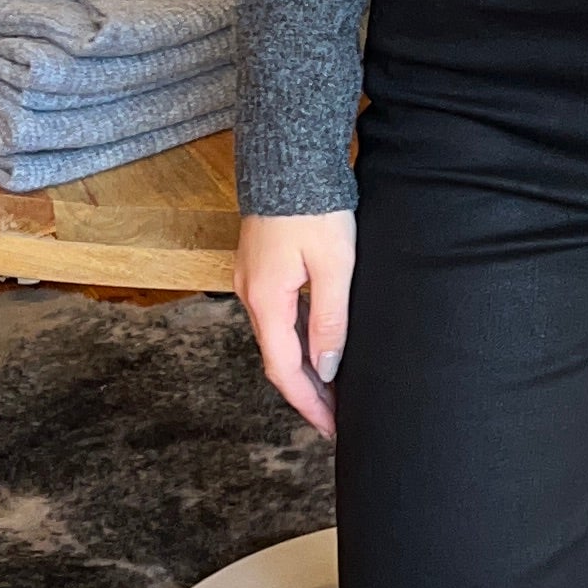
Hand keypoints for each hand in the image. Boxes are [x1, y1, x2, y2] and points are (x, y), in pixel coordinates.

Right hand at [236, 210, 355, 440]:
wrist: (288, 159)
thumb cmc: (314, 208)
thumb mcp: (334, 267)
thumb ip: (329, 321)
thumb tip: (327, 369)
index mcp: (266, 301)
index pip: (285, 371)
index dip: (308, 404)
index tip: (331, 428)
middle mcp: (251, 295)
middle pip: (278, 360)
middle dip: (306, 392)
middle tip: (336, 417)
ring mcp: (252, 281)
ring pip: (277, 339)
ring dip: (302, 367)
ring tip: (333, 389)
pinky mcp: (260, 267)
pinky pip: (277, 317)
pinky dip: (296, 340)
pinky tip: (317, 346)